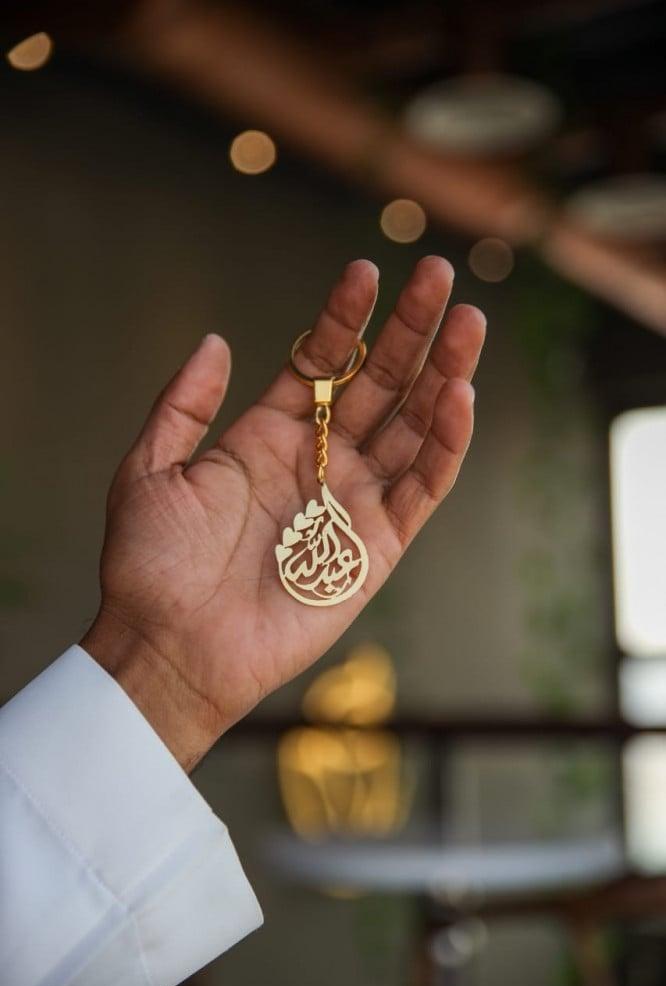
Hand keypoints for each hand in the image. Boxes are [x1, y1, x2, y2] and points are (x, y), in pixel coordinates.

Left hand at [82, 257, 484, 769]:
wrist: (170, 645)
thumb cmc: (150, 565)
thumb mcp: (150, 470)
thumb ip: (182, 404)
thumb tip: (215, 339)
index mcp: (268, 437)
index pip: (321, 363)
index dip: (345, 318)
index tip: (366, 272)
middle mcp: (318, 462)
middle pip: (379, 384)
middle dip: (411, 331)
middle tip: (440, 277)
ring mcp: (351, 502)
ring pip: (411, 428)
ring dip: (443, 375)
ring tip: (468, 322)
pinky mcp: (376, 548)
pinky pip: (421, 488)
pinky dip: (444, 445)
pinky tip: (459, 396)